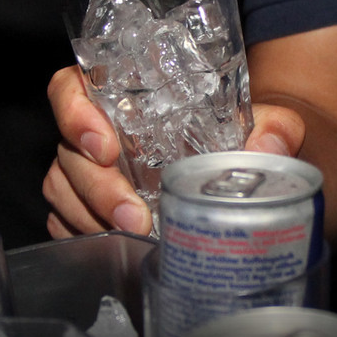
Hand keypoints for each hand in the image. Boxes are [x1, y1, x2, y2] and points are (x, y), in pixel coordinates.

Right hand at [42, 65, 305, 237]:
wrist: (240, 169)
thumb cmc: (239, 135)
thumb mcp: (266, 121)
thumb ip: (275, 125)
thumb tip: (269, 145)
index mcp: (121, 93)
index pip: (71, 88)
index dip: (74, 113)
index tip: (103, 145)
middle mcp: (95, 128)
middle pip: (67, 150)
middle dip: (96, 186)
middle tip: (134, 215)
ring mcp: (84, 169)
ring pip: (61, 188)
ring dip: (90, 215)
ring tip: (134, 235)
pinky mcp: (84, 206)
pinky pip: (64, 221)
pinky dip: (84, 236)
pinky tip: (114, 248)